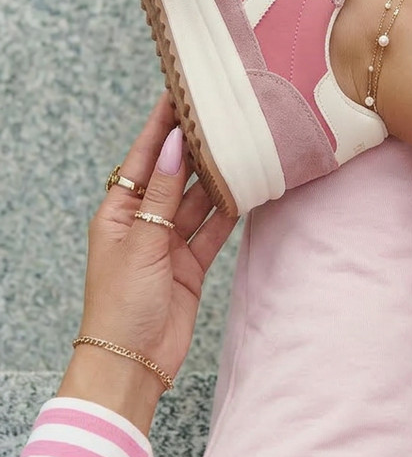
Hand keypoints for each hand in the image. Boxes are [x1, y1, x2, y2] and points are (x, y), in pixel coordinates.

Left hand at [59, 92, 236, 433]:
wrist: (132, 364)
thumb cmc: (121, 304)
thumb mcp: (141, 242)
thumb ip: (163, 194)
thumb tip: (174, 144)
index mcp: (118, 212)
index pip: (142, 158)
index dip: (160, 126)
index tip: (177, 91)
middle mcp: (144, 222)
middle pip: (173, 174)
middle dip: (194, 146)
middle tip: (220, 111)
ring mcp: (169, 243)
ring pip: (198, 199)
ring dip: (217, 176)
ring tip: (241, 141)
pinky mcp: (191, 264)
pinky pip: (213, 228)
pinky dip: (229, 209)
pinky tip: (247, 186)